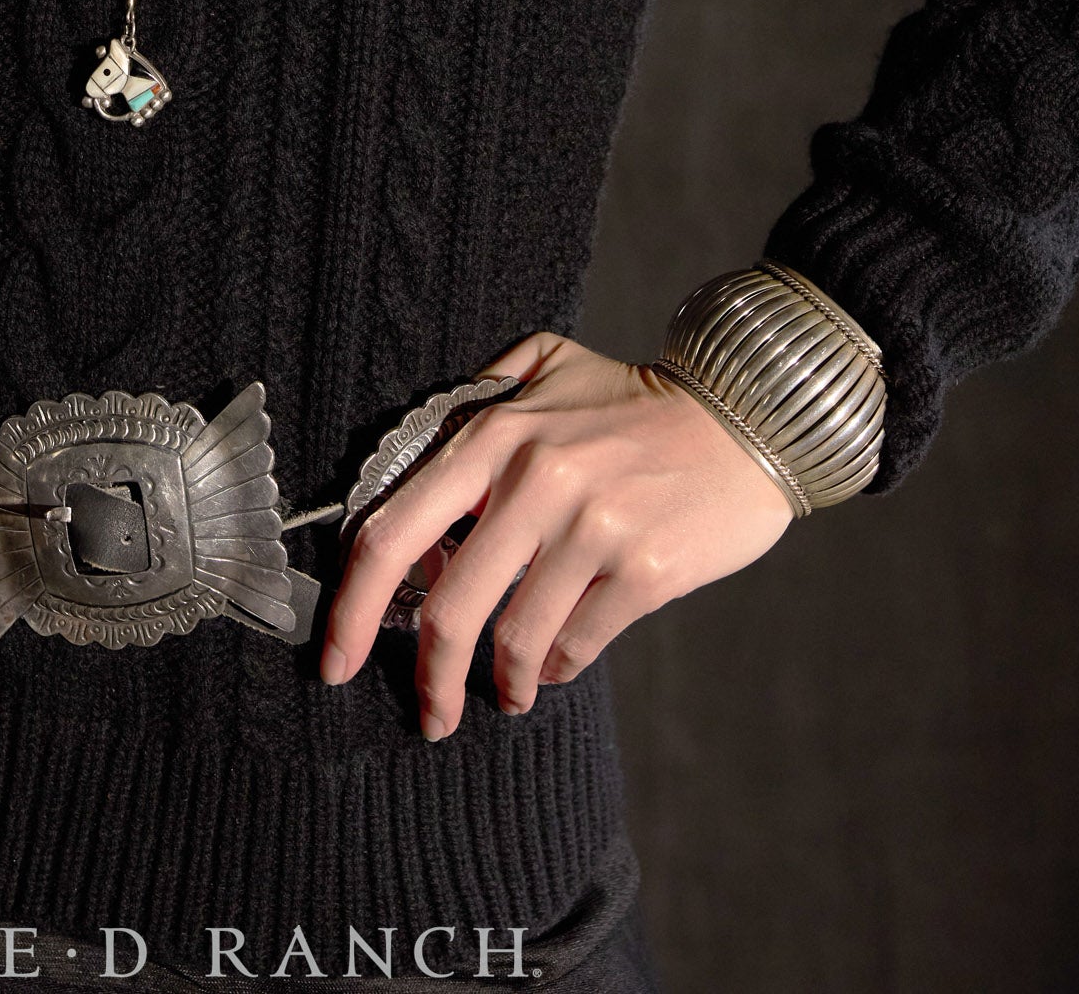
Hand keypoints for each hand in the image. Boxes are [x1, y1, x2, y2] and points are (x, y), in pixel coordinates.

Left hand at [318, 329, 795, 737]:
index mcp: (492, 434)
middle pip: (447, 610)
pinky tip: (554, 668)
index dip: (351, 609)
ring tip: (504, 694)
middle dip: (425, 679)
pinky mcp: (644, 571)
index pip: (392, 534)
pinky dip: (556, 670)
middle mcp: (533, 481)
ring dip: (501, 683)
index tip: (335, 659)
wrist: (743, 414)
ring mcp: (591, 529)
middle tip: (427, 715)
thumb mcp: (543, 362)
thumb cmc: (633, 398)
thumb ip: (475, 398)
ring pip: (515, 640)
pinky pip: (577, 646)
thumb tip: (415, 468)